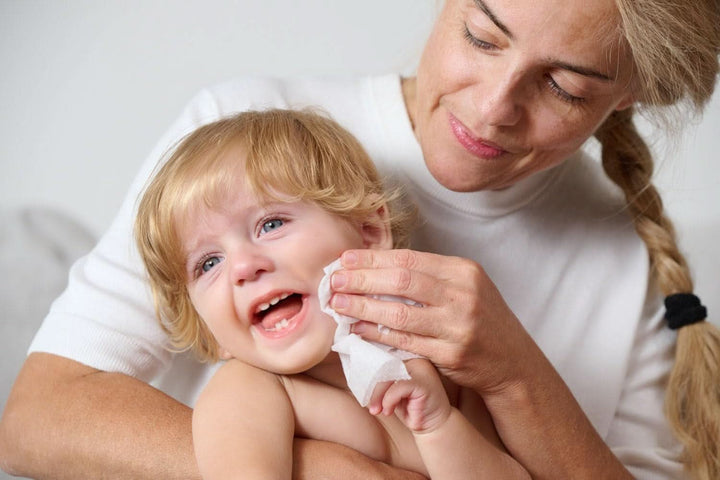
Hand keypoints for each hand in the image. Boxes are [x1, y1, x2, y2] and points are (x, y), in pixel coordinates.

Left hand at [329, 249, 541, 394]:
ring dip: (363, 308)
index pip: (409, 259)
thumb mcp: (465, 287)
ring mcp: (459, 326)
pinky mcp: (452, 354)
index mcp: (464, 271)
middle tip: (334, 280)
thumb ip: (429, 276)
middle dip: (362, 279)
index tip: (345, 259)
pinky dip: (377, 335)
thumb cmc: (481, 320)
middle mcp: (463, 295)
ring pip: (400, 313)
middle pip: (401, 282)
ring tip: (339, 304)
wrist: (512, 362)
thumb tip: (377, 265)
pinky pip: (406, 342)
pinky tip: (359, 329)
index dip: (373, 259)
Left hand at [367, 359, 450, 432]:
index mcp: (406, 355)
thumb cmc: (410, 406)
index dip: (368, 367)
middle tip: (368, 404)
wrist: (434, 424)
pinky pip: (398, 387)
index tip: (359, 385)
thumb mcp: (391, 389)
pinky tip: (388, 411)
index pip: (381, 353)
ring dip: (377, 395)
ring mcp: (420, 368)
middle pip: (382, 363)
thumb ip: (381, 377)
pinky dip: (388, 401)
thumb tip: (357, 370)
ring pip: (387, 375)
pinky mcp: (424, 382)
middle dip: (371, 386)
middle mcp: (414, 357)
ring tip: (376, 410)